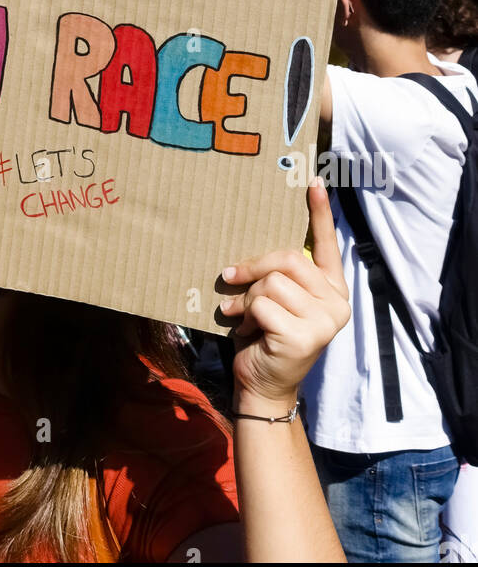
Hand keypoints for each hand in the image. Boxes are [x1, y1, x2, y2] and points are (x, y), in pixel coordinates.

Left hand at [219, 179, 349, 408]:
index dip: (319, 212)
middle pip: (288, 258)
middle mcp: (337, 302)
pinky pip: (262, 304)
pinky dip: (246, 316)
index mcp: (332, 288)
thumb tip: (260, 246)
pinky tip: (250, 333)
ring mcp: (325, 320)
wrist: (262, 384)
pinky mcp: (305, 336)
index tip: (312, 182)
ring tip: (243, 317)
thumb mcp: (277, 300)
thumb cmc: (266, 337)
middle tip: (229, 278)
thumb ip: (280, 275)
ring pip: (272, 282)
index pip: (328, 244)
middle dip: (253, 267)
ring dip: (247, 298)